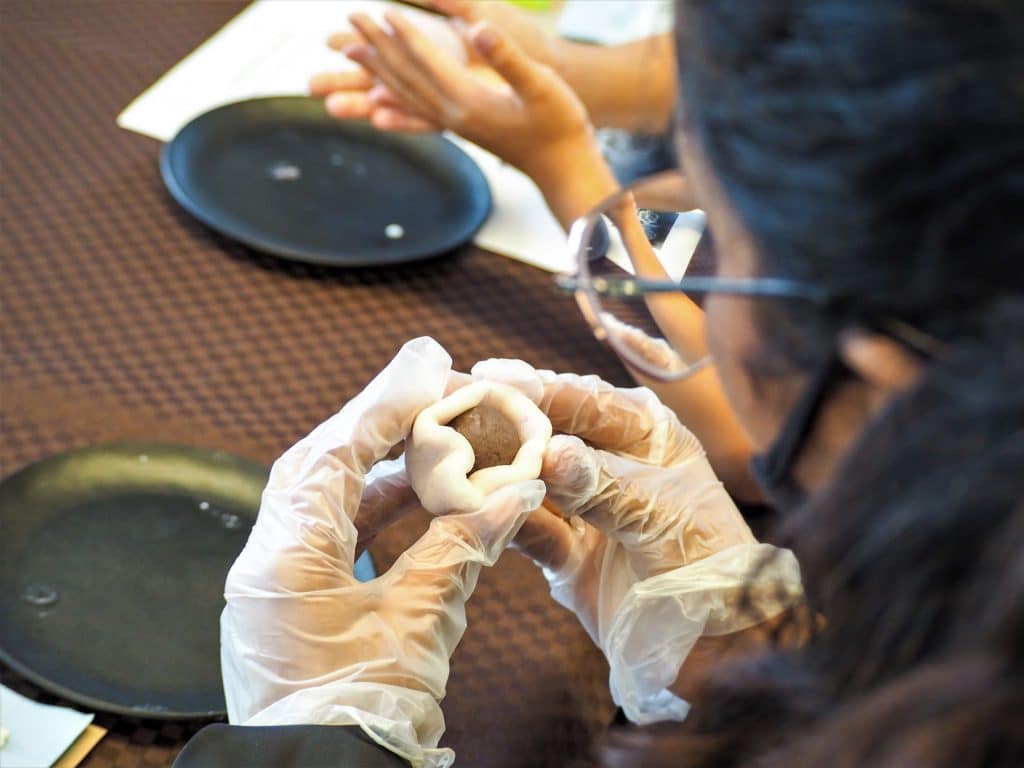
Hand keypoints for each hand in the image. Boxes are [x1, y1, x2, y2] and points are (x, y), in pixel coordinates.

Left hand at [221, 338, 544, 766]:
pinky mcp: (294, 602)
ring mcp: (276, 582)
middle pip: (321, 464)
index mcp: (283, 559)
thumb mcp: (418, 624)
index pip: (332, 455)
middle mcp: (267, 562)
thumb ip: (462, 549)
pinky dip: (379, 510)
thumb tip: (514, 494)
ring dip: (384, 465)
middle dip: (378, 421)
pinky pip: (335, 535)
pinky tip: (422, 497)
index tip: (426, 366)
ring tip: (439, 441)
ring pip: (329, 498)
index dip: (383, 405)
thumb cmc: (360, 718)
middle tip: (429, 385)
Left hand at [315, 10, 591, 179]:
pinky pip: (415, 108)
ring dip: (377, 68)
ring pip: (404, 92)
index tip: (379, 10)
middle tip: (349, 17)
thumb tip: (478, 29)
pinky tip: (380, 92)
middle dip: (376, 45)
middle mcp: (453, 114)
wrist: (562, 167)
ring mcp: (454, 123)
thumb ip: (508, 59)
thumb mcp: (541, 85)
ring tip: (352, 49)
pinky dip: (393, 93)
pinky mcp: (460, 127)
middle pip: (404, 75)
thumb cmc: (559, 124)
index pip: (426, 61)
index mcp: (469, 101)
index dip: (403, 33)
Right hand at [471, 359, 802, 723]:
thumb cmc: (709, 563)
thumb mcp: (662, 515)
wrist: (718, 646)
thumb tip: (550, 451)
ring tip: (440, 450)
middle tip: (446, 400)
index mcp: (646, 435)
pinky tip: (463, 504)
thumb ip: (603, 485)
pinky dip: (497, 518)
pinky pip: (524, 527)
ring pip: (527, 478)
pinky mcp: (566, 551)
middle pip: (546, 432)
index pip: (585, 401)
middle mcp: (611, 462)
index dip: (536, 387)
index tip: (490, 377)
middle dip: (499, 420)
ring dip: (489, 467)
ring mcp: (585, 506)